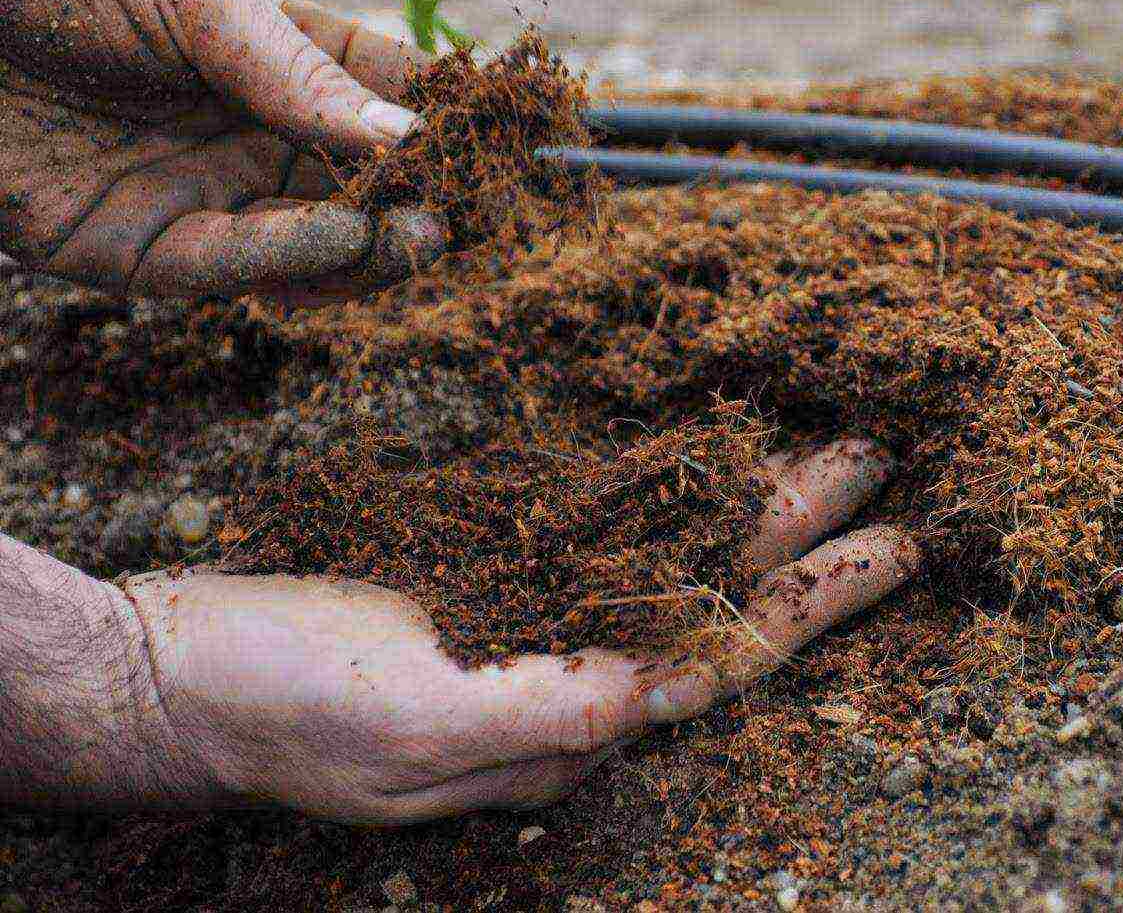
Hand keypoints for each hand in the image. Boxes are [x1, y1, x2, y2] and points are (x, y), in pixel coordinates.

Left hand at [0, 0, 444, 301]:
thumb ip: (300, 69)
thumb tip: (415, 133)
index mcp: (267, 51)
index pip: (385, 91)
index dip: (452, 116)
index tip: (518, 139)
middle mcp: (243, 130)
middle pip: (364, 183)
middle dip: (422, 199)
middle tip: (470, 208)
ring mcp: (196, 194)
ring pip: (314, 243)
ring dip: (373, 244)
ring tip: (420, 232)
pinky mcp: (135, 251)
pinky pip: (233, 268)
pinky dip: (293, 262)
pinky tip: (342, 241)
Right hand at [117, 440, 915, 824]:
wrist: (181, 674)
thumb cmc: (275, 707)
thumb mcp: (399, 722)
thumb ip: (528, 714)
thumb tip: (647, 696)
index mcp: (571, 720)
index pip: (726, 659)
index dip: (814, 606)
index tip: (892, 547)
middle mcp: (574, 670)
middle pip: (722, 598)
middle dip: (811, 540)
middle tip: (887, 465)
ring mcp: (538, 618)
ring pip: (675, 555)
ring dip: (754, 505)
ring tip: (830, 449)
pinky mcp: (493, 570)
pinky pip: (605, 526)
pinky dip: (666, 490)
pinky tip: (708, 456)